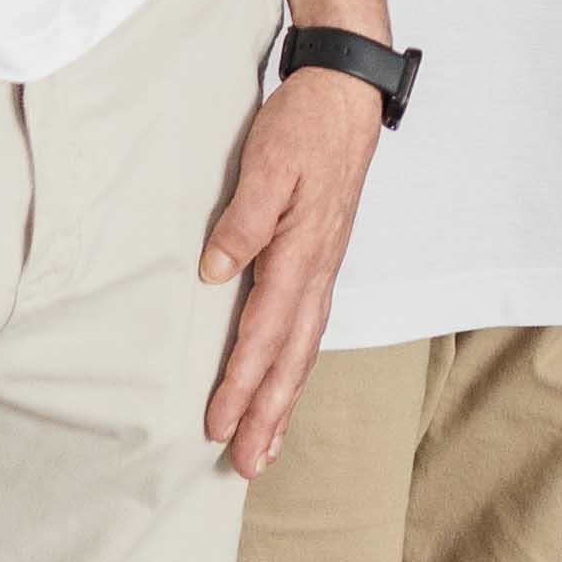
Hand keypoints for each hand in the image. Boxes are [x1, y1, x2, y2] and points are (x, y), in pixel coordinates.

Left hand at [196, 65, 383, 478]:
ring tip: (266, 448)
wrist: (346, 95)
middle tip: (247, 466)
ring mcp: (323, 269)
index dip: (240, 382)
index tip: (218, 425)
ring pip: (303, 351)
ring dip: (283, 402)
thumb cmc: (305, 125)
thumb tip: (215, 272)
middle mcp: (317, 271)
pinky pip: (308, 329)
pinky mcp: (320, 261)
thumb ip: (243, 220)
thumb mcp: (267, 163)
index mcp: (301, 252)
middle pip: (291, 358)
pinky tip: (284, 386)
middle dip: (268, 415)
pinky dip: (294, 368)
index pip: (264, 332)